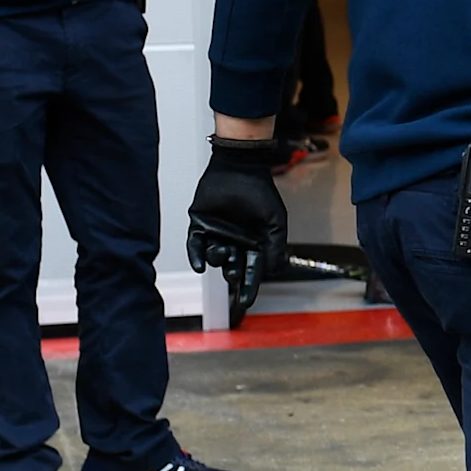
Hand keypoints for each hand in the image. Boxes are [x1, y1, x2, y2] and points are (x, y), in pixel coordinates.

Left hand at [186, 135, 292, 320]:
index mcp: (254, 243)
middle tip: (234, 274)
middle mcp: (235, 241)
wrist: (239, 168)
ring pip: (214, 257)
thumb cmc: (260, 194)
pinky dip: (196, 256)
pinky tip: (200, 266)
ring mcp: (216, 234)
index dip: (248, 287)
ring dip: (218, 259)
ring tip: (224, 250)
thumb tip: (273, 273)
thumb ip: (275, 248)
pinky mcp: (199, 225)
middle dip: (233, 274)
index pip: (251, 270)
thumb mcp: (274, 223)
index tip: (245, 302)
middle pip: (232, 267)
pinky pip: (195, 246)